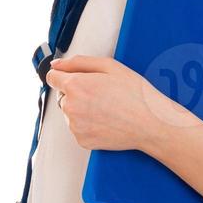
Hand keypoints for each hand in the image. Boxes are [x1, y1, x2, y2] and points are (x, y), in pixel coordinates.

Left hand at [45, 55, 195, 151]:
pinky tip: (106, 120)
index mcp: (75, 86)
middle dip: (76, 93)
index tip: (77, 79)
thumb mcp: (110, 66)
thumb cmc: (135, 93)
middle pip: (62, 96)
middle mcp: (71, 107)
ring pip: (69, 113)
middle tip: (101, 94)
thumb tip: (56, 65)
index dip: (65, 75)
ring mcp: (75, 126)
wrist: (150, 123)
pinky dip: (87, 124)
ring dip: (81, 109)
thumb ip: (78, 62)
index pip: (52, 78)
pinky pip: (77, 128)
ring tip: (106, 108)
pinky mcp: (82, 140)